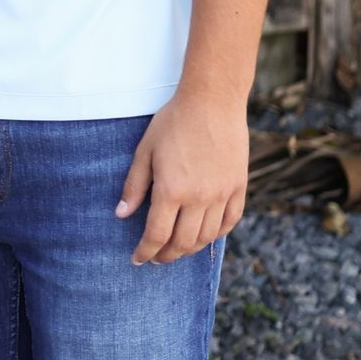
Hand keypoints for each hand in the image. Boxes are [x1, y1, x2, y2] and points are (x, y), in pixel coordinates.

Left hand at [117, 93, 247, 265]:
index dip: (146, 252)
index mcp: (171, 190)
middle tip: (156, 257)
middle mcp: (199, 197)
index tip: (138, 258)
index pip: (157, 235)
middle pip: (183, 242)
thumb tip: (122, 215)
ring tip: (177, 249)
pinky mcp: (238, 186)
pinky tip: (205, 235)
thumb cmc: (174, 122)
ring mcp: (222, 193)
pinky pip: (229, 221)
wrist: (213, 100)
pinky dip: (216, 234)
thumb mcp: (145, 151)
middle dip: (166, 255)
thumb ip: (134, 186)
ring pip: (207, 237)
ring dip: (190, 249)